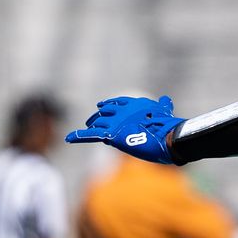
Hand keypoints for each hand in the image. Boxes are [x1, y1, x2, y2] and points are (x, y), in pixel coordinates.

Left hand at [65, 95, 182, 163]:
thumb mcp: (165, 111)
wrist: (166, 137)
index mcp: (134, 103)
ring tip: (84, 130)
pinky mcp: (111, 134)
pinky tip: (68, 138)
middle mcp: (122, 110)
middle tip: (91, 121)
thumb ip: (163, 105)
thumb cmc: (169, 126)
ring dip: (91, 126)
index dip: (109, 105)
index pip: (118, 102)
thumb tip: (166, 99)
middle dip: (97, 116)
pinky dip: (78, 136)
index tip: (103, 106)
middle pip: (105, 112)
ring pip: (97, 123)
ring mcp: (115, 122)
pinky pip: (90, 135)